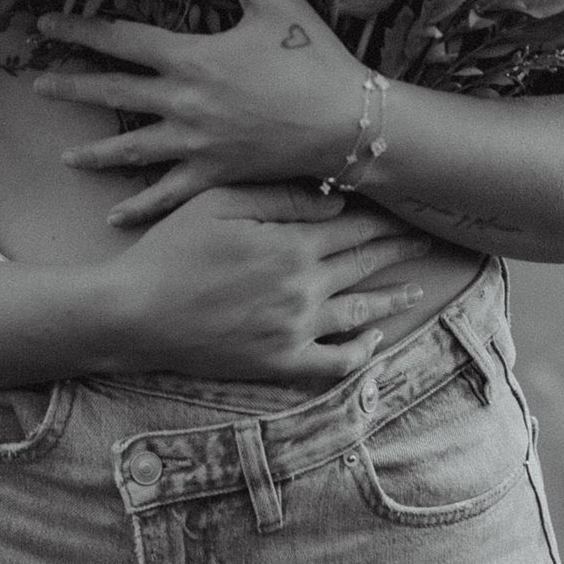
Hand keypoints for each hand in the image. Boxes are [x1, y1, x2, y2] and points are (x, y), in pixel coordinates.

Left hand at [29, 0, 365, 225]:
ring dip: (95, 152)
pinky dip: (140, 208)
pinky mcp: (215, 175)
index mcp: (191, 58)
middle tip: (35, 83)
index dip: (82, 29)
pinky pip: (168, 195)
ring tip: (67, 156)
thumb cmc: (313, 58)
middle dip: (71, 85)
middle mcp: (183, 103)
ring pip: (132, 149)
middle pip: (114, 93)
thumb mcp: (273, 0)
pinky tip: (114, 219)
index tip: (48, 24)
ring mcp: (196, 145)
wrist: (346, 122)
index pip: (122, 39)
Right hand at [109, 183, 464, 387]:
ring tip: (416, 289)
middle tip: (428, 240)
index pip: (354, 229)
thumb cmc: (171, 248)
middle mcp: (303, 290)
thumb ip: (281, 198)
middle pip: (364, 265)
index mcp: (291, 246)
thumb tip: (334, 201)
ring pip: (358, 314)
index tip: (411, 210)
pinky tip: (373, 342)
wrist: (135, 312)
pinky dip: (359, 354)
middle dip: (399, 250)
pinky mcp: (277, 364)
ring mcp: (293, 331)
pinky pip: (332, 365)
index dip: (386, 219)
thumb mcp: (220, 202)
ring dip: (391, 299)